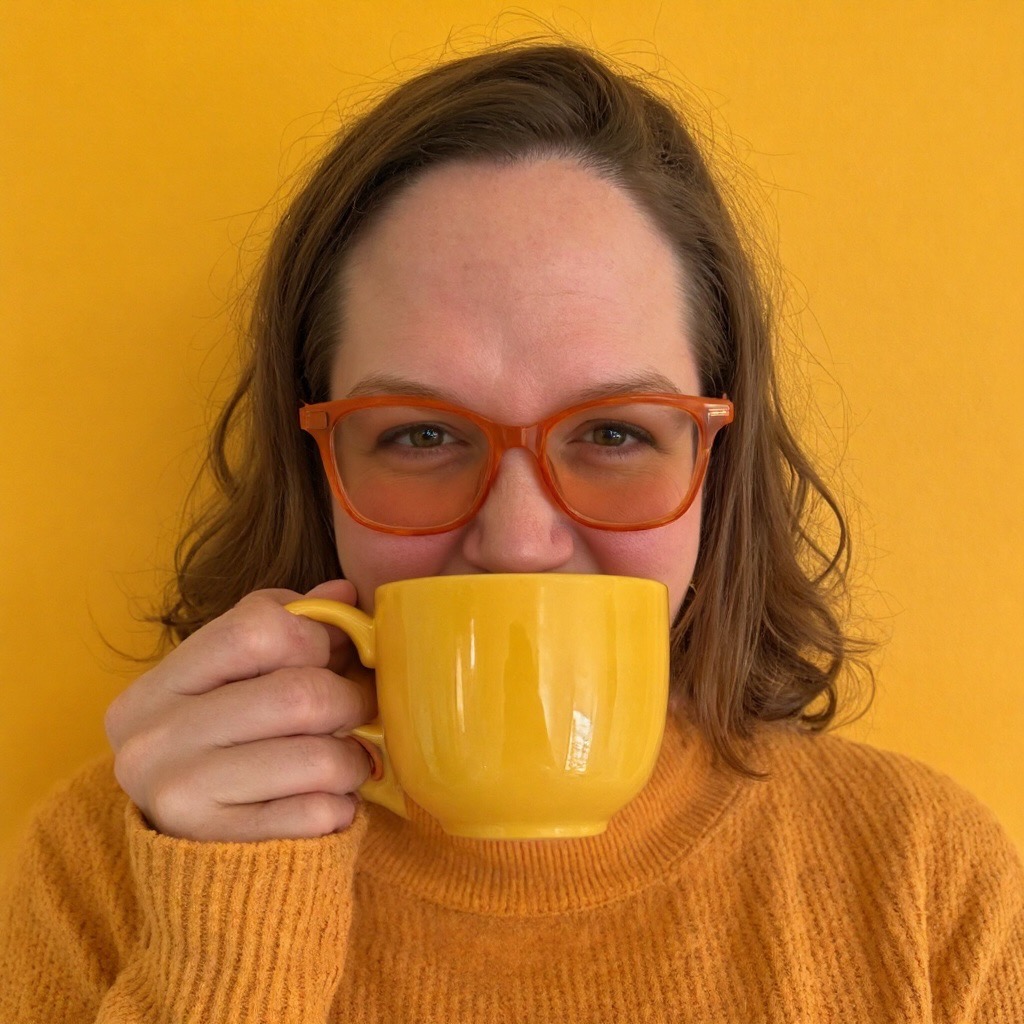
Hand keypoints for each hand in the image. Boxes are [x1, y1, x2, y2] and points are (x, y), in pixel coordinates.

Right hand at [105, 580, 375, 841]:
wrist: (195, 865)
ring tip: (349, 760)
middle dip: (351, 699)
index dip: (317, 636)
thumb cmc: (227, 751)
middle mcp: (152, 739)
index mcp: (156, 687)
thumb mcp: (238, 683)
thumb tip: (343, 592)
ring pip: (318, 756)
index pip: (256, 626)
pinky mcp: (220, 849)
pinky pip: (319, 813)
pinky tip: (328, 802)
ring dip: (353, 758)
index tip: (336, 655)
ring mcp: (179, 797)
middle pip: (298, 693)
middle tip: (360, 711)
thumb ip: (286, 629)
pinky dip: (342, 805)